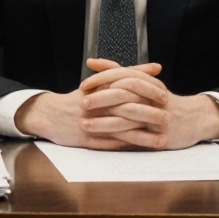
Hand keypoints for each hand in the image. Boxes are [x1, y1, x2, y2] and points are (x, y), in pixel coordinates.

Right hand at [13, 60, 165, 149]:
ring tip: (162, 139)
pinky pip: (111, 144)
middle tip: (168, 118)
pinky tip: (143, 150)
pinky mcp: (87, 139)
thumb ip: (129, 73)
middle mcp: (96, 104)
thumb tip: (157, 67)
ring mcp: (92, 122)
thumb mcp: (101, 82)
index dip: (147, 91)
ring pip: (122, 129)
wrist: (50, 114)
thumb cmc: (80, 98)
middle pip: (126, 108)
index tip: (166, 95)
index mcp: (100, 88)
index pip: (127, 86)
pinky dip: (128, 147)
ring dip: (144, 135)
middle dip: (149, 114)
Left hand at [79, 58, 218, 149]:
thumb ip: (118, 71)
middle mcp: (152, 96)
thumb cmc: (162, 100)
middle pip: (123, 93)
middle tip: (81, 103)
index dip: (101, 79)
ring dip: (103, 121)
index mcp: (147, 81)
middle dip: (100, 98)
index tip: (83, 86)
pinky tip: (102, 139)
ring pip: (126, 116)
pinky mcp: (158, 134)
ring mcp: (156, 115)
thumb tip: (91, 62)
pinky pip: (135, 135)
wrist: (193, 119)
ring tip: (84, 124)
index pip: (121, 75)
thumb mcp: (144, 82)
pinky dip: (117, 136)